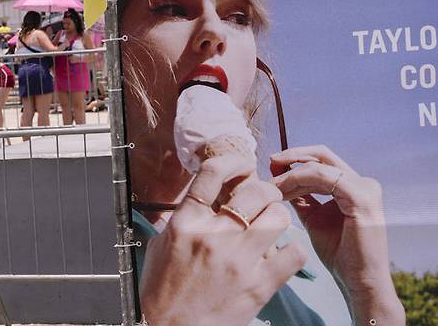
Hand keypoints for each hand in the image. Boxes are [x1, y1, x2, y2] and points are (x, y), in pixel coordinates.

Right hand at [140, 154, 306, 325]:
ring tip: (273, 224)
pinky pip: (294, 253)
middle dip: (264, 190)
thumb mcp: (161, 246)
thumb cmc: (162, 292)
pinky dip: (293, 250)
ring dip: (278, 216)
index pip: (212, 174)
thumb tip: (199, 200)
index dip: (232, 162)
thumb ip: (182, 220)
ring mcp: (239, 260)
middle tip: (264, 199)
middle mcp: (215, 236)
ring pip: (279, 216)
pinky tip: (282, 255)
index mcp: (187, 223)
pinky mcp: (259, 285)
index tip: (242, 165)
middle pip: (255, 191)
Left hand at [270, 145, 404, 323]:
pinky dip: (300, 181)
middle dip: (291, 156)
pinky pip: (324, 178)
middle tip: (269, 163)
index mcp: (354, 185)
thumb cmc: (337, 253)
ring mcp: (365, 188)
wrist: (357, 280)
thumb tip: (279, 178)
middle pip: (322, 154)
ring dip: (291, 174)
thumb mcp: (313, 217)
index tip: (271, 165)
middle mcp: (363, 182)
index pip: (322, 159)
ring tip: (271, 186)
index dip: (295, 158)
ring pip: (318, 167)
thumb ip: (302, 196)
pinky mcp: (362, 197)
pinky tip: (283, 193)